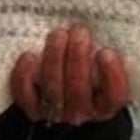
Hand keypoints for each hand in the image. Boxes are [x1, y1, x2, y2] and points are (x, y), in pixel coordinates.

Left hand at [11, 24, 129, 124]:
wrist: (62, 90)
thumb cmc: (89, 70)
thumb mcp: (103, 65)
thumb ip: (105, 54)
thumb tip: (103, 26)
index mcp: (106, 104)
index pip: (115, 95)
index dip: (112, 75)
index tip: (107, 52)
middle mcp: (82, 112)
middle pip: (78, 89)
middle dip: (77, 58)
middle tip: (79, 32)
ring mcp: (55, 113)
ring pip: (53, 88)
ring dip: (54, 58)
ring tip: (58, 34)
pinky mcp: (33, 109)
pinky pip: (26, 95)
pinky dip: (25, 76)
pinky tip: (29, 56)